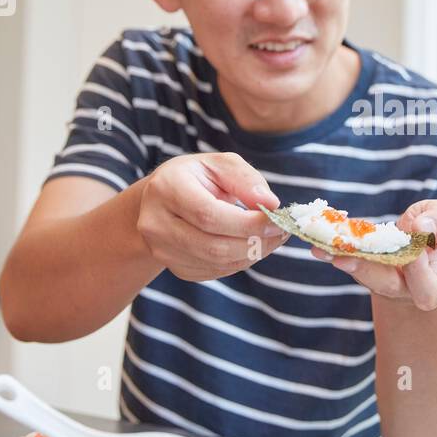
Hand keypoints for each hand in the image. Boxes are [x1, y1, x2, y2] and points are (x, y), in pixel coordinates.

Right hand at [136, 153, 287, 280]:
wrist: (162, 200)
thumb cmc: (196, 178)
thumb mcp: (219, 165)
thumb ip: (245, 179)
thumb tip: (270, 203)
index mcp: (167, 188)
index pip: (209, 215)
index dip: (247, 222)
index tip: (276, 219)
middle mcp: (156, 222)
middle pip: (213, 246)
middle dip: (255, 242)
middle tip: (281, 232)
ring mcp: (161, 248)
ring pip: (216, 263)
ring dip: (252, 254)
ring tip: (271, 238)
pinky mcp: (173, 266)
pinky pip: (214, 272)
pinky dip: (239, 262)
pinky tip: (251, 245)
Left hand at [313, 199, 436, 311]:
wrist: (420, 240)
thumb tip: (420, 227)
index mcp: (435, 282)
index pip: (428, 290)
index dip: (418, 274)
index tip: (413, 252)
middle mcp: (406, 289)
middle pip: (386, 287)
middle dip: (365, 270)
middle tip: (344, 256)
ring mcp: (382, 282)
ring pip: (362, 276)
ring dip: (342, 259)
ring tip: (321, 248)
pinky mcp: (363, 269)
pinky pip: (349, 260)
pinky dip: (334, 248)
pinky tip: (318, 240)